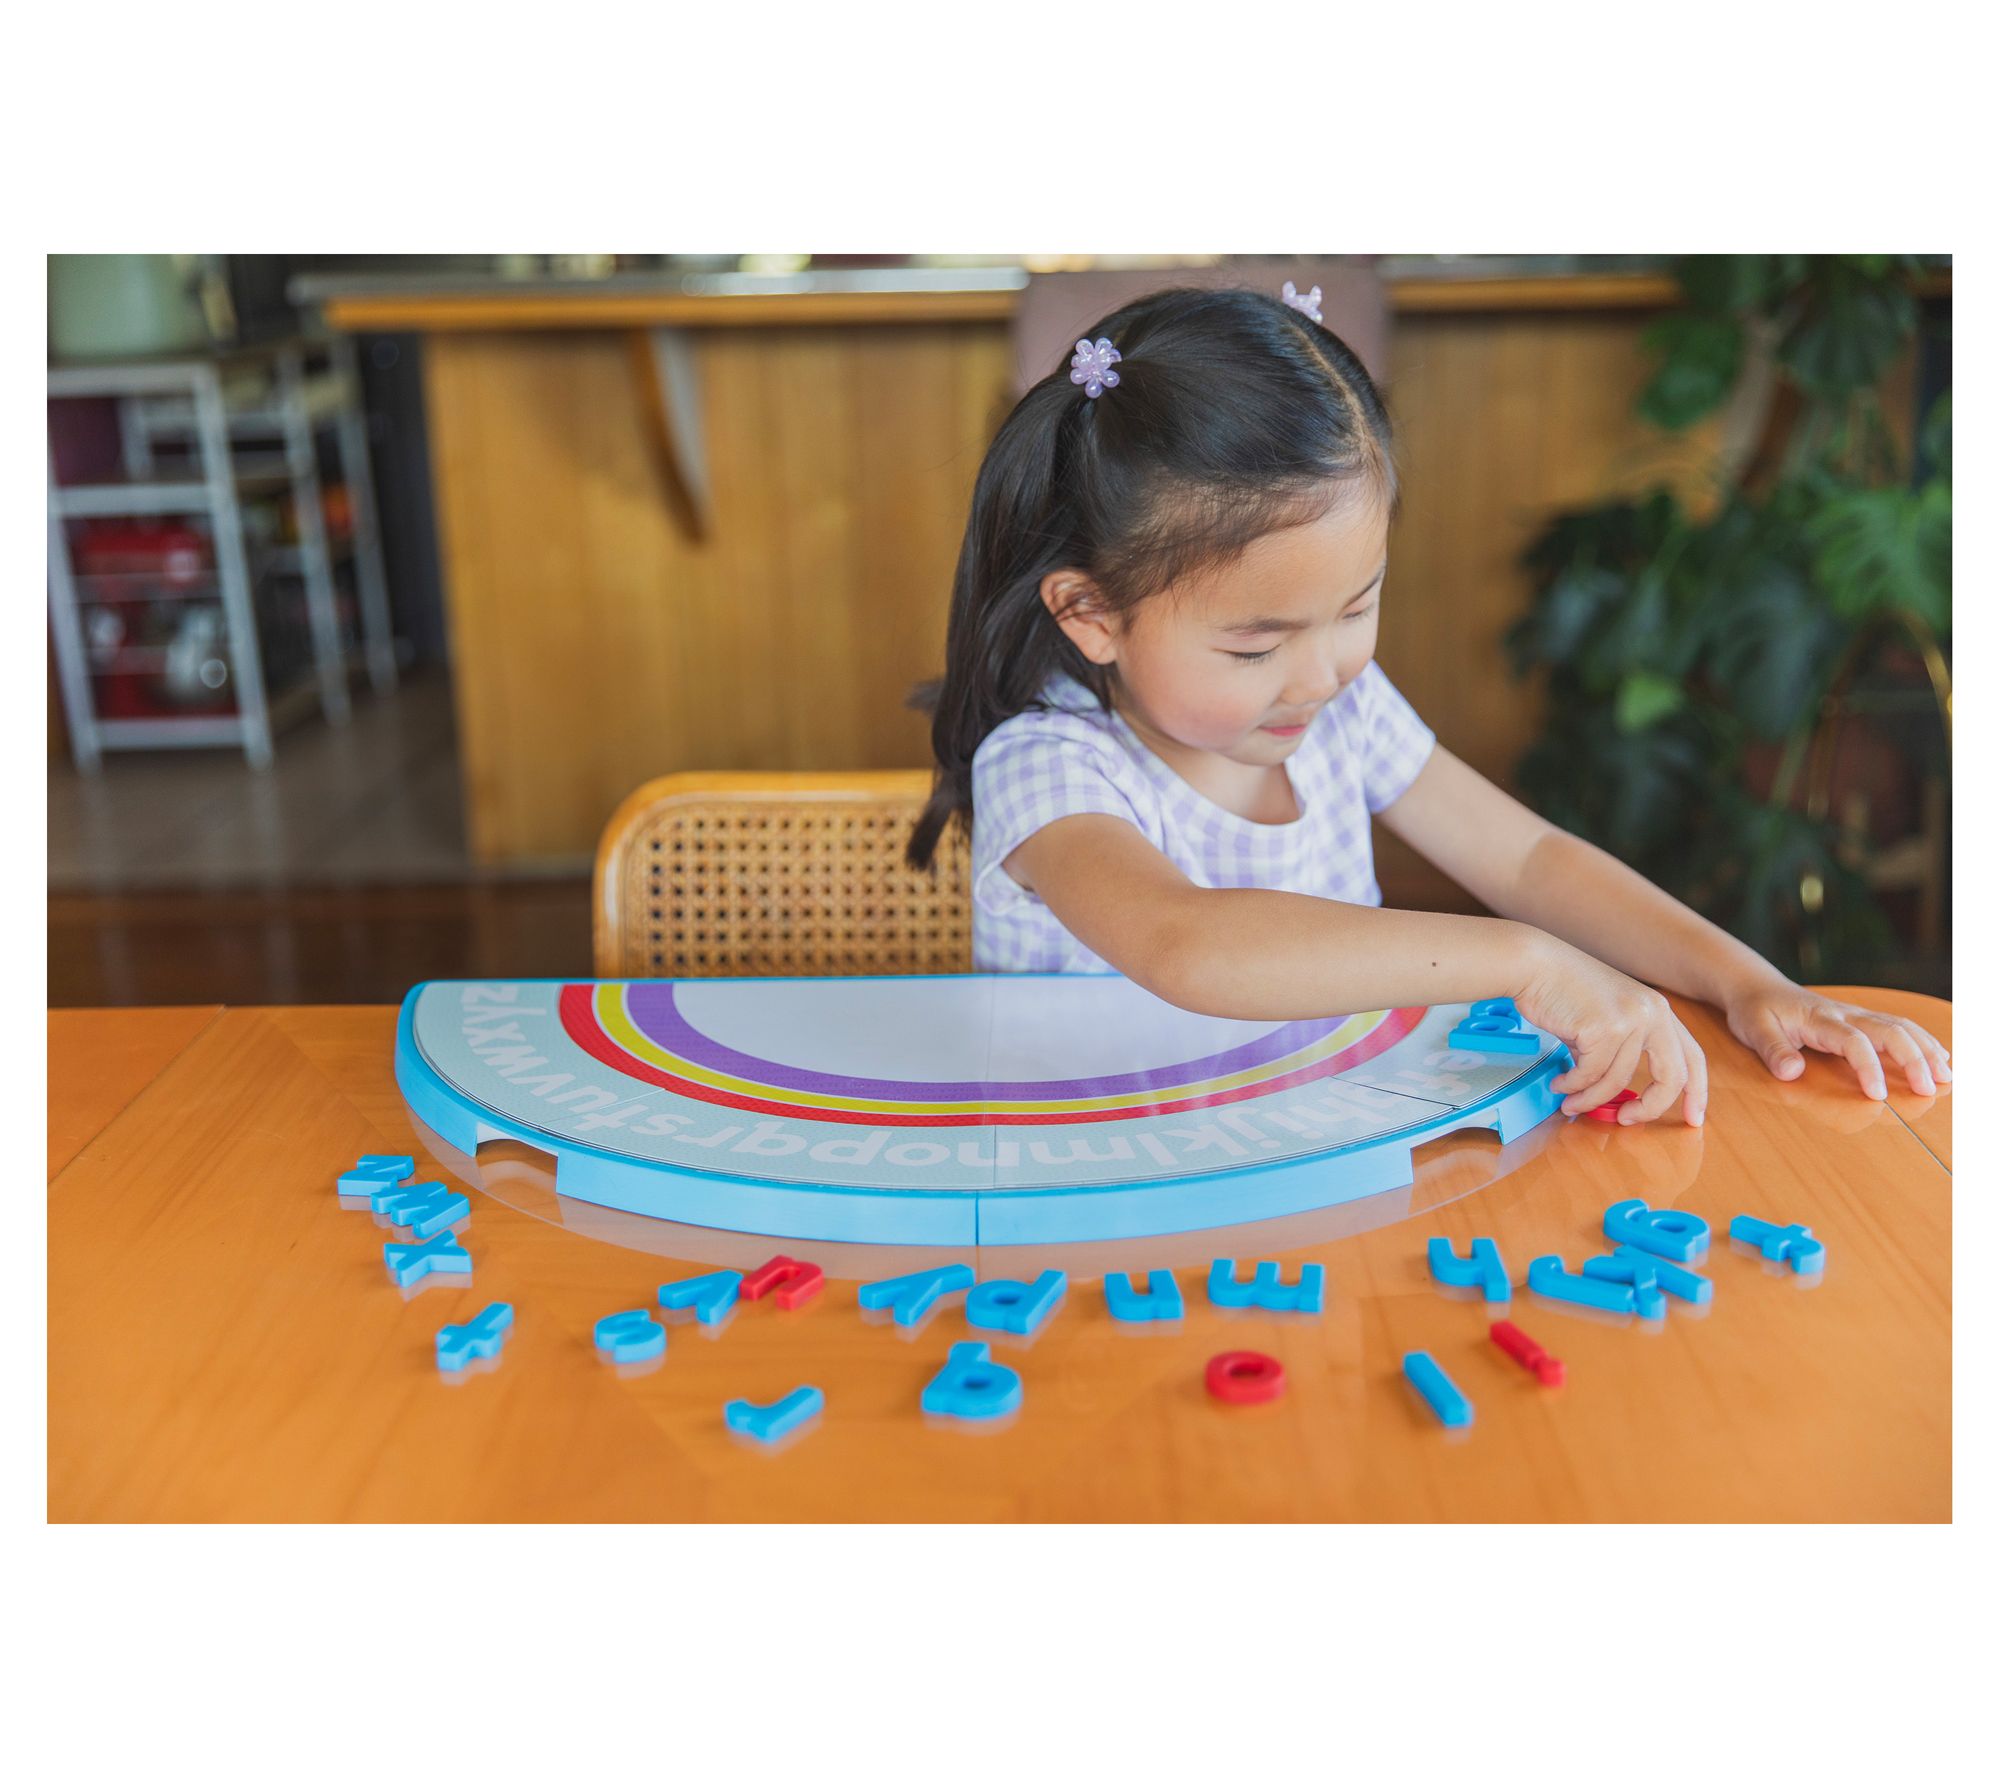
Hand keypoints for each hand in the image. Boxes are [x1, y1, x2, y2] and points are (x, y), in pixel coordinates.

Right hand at [1513, 934, 1707, 1125]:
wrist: (1534, 965)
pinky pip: (1590, 1075)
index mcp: (1658, 1009)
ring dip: (1590, 1098)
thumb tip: (1610, 1090)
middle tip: (1626, 1120)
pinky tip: (1560, 1083)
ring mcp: (1631, 1021)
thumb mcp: (1605, 1017)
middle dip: (1651, 1108)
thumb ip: (1617, 1049)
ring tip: (1570, 1101)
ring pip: (1618, 1081)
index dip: (1697, 1092)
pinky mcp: (1604, 1029)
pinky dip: (1572, 1086)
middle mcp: (1652, 1013)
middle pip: (1671, 1077)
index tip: (1692, 1118)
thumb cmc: (1562, 988)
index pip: (1692, 1057)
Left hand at [1723, 979, 1951, 1099]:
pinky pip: (1898, 1026)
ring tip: (1947, 1076)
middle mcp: (1846, 1014)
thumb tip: (1792, 1072)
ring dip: (1926, 1050)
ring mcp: (1856, 1015)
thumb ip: (1773, 1049)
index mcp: (1821, 1019)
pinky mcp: (1861, 1019)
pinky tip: (1940, 1057)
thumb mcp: (1753, 1029)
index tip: (1877, 1096)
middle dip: (1914, 1059)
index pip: (1854, 1042)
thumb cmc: (1755, 1010)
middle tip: (1929, 1090)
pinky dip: (1923, 1041)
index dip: (1868, 1068)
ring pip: (1901, 1027)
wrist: (1757, 987)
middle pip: (1890, 1031)